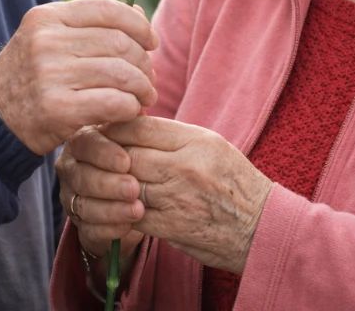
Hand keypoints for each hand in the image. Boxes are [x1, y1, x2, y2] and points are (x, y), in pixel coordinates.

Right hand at [0, 0, 157, 154]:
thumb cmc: (28, 81)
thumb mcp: (48, 43)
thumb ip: (90, 28)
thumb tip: (139, 14)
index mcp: (45, 17)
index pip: (108, 10)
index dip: (139, 25)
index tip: (151, 42)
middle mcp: (46, 41)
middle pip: (119, 42)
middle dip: (143, 62)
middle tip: (148, 79)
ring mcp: (50, 74)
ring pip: (121, 72)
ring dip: (142, 87)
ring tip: (144, 97)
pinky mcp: (57, 109)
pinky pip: (113, 102)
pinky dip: (130, 107)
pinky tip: (129, 112)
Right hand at [56, 125, 145, 268]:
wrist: (136, 200)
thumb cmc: (136, 160)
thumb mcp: (136, 140)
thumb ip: (135, 125)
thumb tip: (142, 104)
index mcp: (83, 142)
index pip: (85, 143)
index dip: (103, 152)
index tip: (126, 161)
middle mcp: (71, 168)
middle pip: (81, 176)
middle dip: (109, 183)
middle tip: (134, 188)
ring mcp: (72, 198)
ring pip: (84, 204)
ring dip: (112, 208)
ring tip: (138, 209)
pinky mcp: (80, 226)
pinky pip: (89, 230)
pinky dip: (110, 229)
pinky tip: (129, 226)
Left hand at [105, 117, 271, 273]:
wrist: (263, 227)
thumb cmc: (235, 183)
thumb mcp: (211, 146)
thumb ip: (172, 137)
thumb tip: (130, 127)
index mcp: (196, 140)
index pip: (139, 127)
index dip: (114, 128)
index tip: (103, 131)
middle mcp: (186, 166)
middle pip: (126, 154)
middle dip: (105, 156)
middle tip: (91, 157)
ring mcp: (178, 198)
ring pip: (124, 185)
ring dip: (107, 185)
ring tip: (98, 182)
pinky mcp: (172, 227)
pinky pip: (131, 216)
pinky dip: (118, 212)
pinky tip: (113, 208)